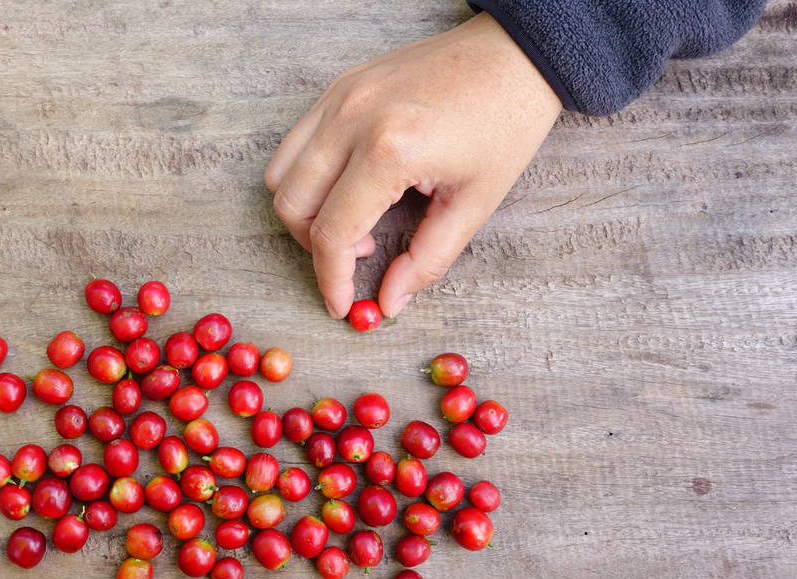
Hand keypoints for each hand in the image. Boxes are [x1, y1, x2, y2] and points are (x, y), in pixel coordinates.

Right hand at [265, 12, 560, 318]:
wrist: (515, 55)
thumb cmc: (505, 123)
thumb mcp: (475, 204)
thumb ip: (427, 261)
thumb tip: (389, 301)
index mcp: (391, 150)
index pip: (333, 232)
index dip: (331, 279)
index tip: (341, 305)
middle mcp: (353, 119)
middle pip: (293, 205)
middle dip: (316, 248)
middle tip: (359, 258)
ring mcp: (340, 97)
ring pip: (281, 174)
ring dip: (305, 212)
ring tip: (355, 221)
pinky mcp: (340, 86)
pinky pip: (295, 143)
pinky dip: (308, 177)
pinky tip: (351, 186)